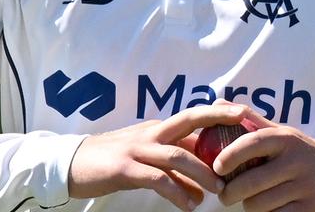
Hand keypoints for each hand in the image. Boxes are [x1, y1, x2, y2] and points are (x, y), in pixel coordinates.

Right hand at [68, 103, 249, 209]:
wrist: (71, 164)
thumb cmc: (112, 161)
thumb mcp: (145, 158)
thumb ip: (173, 169)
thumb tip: (201, 189)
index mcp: (157, 128)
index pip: (193, 117)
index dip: (217, 113)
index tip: (243, 112)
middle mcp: (150, 133)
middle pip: (188, 121)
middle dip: (217, 122)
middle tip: (244, 136)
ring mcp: (137, 149)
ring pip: (177, 155)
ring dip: (201, 173)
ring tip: (219, 190)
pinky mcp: (124, 168)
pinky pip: (156, 179)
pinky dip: (176, 192)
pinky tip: (189, 206)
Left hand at [214, 108, 314, 211]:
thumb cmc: (299, 152)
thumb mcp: (281, 132)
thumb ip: (250, 120)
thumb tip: (218, 101)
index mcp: (285, 139)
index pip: (253, 143)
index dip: (230, 155)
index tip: (216, 167)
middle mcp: (296, 161)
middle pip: (252, 182)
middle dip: (231, 192)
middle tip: (224, 194)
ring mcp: (304, 187)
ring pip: (260, 204)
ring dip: (249, 205)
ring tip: (250, 199)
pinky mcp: (310, 209)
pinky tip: (268, 208)